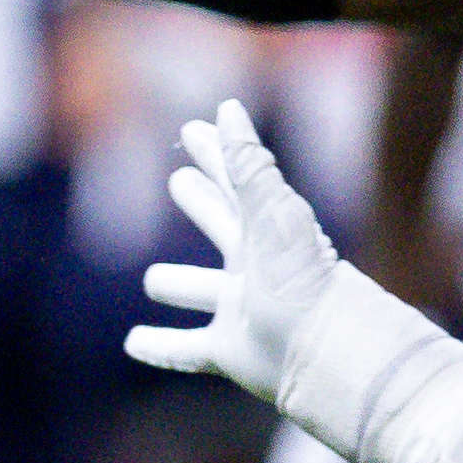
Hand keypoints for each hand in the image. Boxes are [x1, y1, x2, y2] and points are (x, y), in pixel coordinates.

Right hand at [124, 100, 352, 418]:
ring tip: (152, 281)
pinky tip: (134, 343)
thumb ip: (248, 166)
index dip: (215, 154)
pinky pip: (186, 349)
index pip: (236, 181)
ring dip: (176, 285)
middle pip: (221, 226)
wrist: (327, 354)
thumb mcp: (273, 216)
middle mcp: (255, 267)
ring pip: (200, 291)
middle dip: (202, 203)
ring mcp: (241, 310)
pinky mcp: (230, 352)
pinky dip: (162, 346)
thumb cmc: (302, 280)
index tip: (194, 128)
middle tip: (178, 180)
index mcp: (268, 228)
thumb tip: (227, 109)